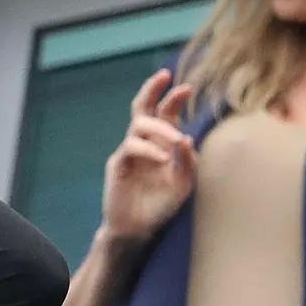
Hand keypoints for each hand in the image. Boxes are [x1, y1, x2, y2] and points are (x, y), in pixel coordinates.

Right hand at [101, 69, 196, 248]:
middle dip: (152, 90)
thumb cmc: (162, 205)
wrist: (140, 229)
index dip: (173, 98)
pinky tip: (162, 158)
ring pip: (139, 125)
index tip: (187, 86)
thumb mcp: (184, 184)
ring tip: (177, 139)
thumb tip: (187, 138)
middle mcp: (145, 143)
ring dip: (161, 128)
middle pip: (143, 108)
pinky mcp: (118, 165)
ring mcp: (130, 153)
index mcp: (162, 144)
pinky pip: (130, 148)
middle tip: (165, 76)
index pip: (165, 114)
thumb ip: (188, 162)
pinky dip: (148, 149)